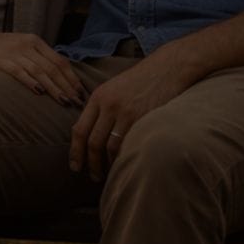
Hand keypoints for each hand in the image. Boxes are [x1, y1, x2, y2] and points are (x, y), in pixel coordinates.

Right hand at [0, 30, 84, 105]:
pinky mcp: (1, 61)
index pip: (60, 61)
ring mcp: (15, 52)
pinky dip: (30, 82)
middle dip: (68, 86)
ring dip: (54, 88)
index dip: (72, 78)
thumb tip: (55, 78)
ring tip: (64, 101)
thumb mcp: (19, 47)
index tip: (81, 93)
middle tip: (77, 102)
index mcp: (36, 42)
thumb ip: (36, 58)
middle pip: (53, 68)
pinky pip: (19, 72)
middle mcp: (28, 45)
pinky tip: (39, 92)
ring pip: (40, 72)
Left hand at [68, 49, 198, 177]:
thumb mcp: (114, 89)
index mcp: (98, 97)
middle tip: (93, 176)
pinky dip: (124, 157)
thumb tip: (88, 135)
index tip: (75, 166)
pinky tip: (124, 164)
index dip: (75, 152)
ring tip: (108, 174)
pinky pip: (129, 144)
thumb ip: (100, 109)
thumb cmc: (141, 81)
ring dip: (107, 164)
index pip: (79, 130)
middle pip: (92, 142)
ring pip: (110, 146)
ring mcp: (126, 112)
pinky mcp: (143, 117)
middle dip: (90, 163)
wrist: (168, 67)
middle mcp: (109, 105)